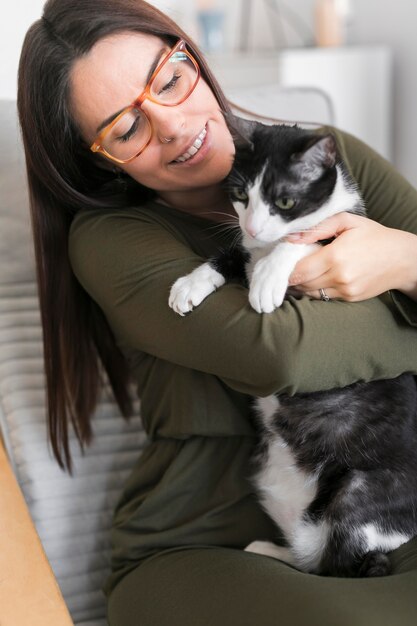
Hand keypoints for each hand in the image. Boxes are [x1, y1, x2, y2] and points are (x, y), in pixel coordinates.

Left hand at [286, 212, 416, 301]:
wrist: (403, 259)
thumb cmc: (375, 236)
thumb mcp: (348, 222)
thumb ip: (318, 227)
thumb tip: (291, 237)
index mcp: (335, 256)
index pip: (298, 270)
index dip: (285, 269)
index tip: (278, 263)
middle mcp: (339, 276)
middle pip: (302, 284)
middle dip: (290, 278)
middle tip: (283, 269)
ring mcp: (345, 290)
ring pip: (310, 293)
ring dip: (300, 286)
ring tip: (297, 274)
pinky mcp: (349, 298)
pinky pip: (323, 297)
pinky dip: (315, 289)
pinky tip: (313, 280)